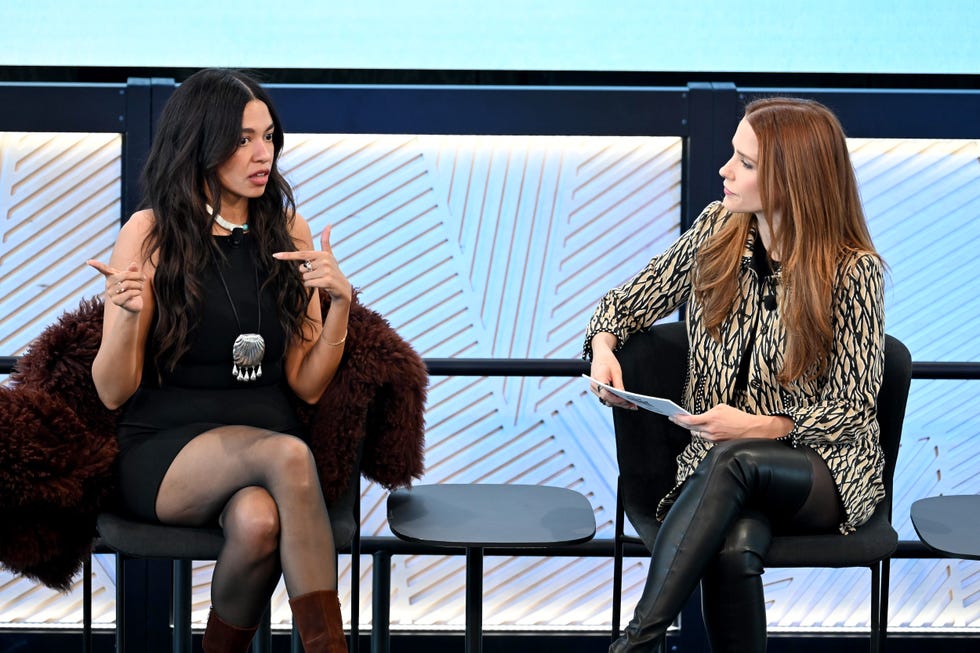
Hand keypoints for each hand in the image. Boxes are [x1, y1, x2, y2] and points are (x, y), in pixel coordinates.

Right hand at [87, 259, 144, 312]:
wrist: (134, 304)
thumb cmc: (133, 289)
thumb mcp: (134, 279)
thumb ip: (133, 271)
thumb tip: (134, 264)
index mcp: (111, 277)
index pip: (103, 269)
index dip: (96, 265)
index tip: (88, 261)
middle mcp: (108, 284)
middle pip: (124, 276)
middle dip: (137, 276)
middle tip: (144, 279)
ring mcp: (111, 293)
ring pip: (127, 284)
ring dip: (139, 285)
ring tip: (141, 287)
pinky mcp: (116, 301)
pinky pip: (129, 293)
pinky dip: (137, 292)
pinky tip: (138, 293)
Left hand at [274, 225, 350, 302]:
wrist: (343, 287)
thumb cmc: (332, 270)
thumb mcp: (329, 255)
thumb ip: (326, 241)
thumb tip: (328, 224)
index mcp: (322, 254)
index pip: (301, 254)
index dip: (287, 255)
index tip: (275, 255)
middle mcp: (324, 261)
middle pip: (301, 269)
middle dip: (307, 273)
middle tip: (318, 274)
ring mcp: (326, 271)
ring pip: (304, 277)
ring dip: (310, 280)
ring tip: (320, 279)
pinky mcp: (327, 281)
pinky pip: (308, 284)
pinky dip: (312, 286)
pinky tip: (321, 285)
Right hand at [589, 344, 635, 409]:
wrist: (600, 354)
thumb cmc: (608, 361)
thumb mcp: (616, 371)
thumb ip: (619, 385)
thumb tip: (624, 397)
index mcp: (597, 380)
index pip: (606, 394)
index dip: (617, 399)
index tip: (628, 401)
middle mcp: (593, 386)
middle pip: (607, 400)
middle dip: (620, 403)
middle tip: (634, 406)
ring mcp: (594, 389)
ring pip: (607, 401)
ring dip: (619, 403)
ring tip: (632, 405)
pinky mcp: (598, 390)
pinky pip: (607, 397)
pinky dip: (615, 400)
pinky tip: (625, 401)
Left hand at [670, 404, 790, 440]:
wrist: (752, 430)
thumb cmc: (739, 417)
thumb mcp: (723, 408)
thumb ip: (709, 412)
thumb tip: (701, 416)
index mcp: (711, 418)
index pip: (689, 420)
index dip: (679, 418)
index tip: (673, 416)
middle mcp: (710, 430)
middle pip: (690, 428)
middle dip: (682, 423)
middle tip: (675, 419)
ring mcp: (713, 438)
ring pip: (697, 434)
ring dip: (693, 429)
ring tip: (687, 423)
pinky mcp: (717, 444)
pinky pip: (705, 438)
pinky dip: (702, 433)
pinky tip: (701, 429)